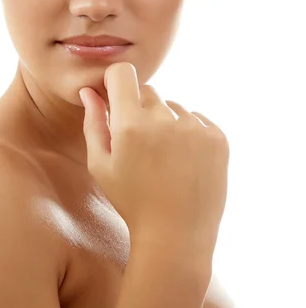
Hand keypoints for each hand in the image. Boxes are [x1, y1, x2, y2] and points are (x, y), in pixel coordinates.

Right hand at [80, 62, 229, 255]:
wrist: (177, 235)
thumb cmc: (132, 201)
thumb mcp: (101, 165)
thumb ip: (94, 122)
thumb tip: (89, 91)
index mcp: (131, 125)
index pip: (122, 72)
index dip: (116, 81)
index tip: (115, 96)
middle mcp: (164, 120)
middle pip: (147, 92)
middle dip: (139, 109)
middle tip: (140, 144)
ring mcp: (195, 128)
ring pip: (172, 107)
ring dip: (165, 122)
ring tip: (165, 158)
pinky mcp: (217, 137)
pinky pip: (196, 119)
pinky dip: (188, 132)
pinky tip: (183, 161)